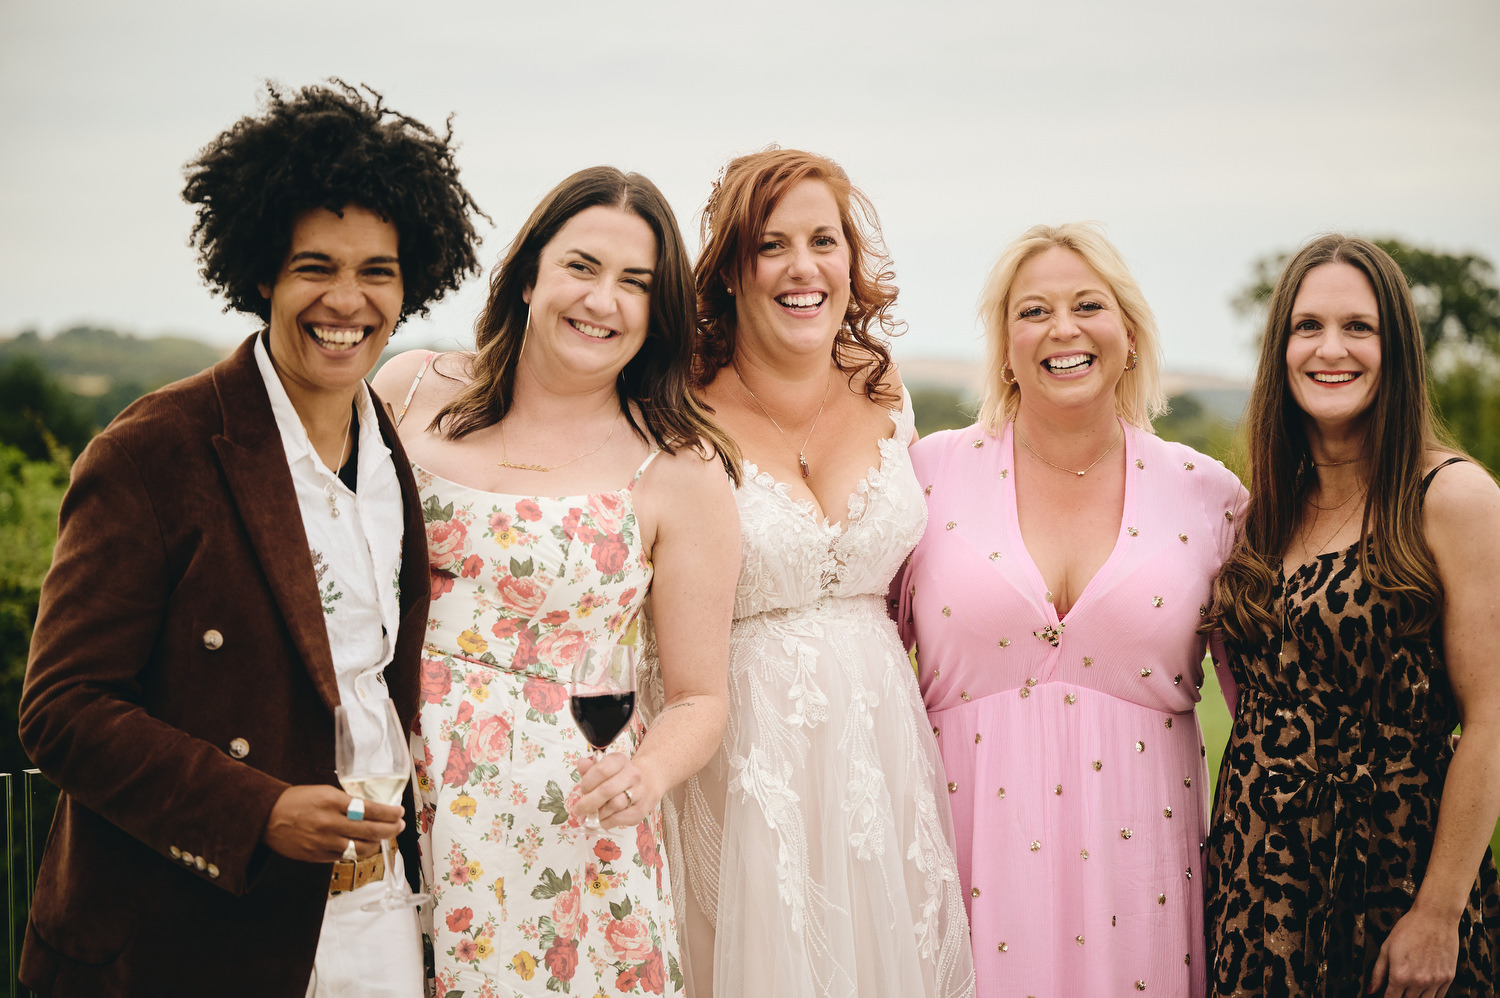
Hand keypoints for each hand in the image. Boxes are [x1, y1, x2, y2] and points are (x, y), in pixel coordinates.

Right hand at [261, 785, 403, 862]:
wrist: (267, 818)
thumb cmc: (296, 801)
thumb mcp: (324, 792)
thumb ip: (346, 801)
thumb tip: (371, 809)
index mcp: (332, 802)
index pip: (369, 809)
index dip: (388, 813)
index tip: (399, 812)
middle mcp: (329, 823)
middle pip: (370, 830)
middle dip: (390, 828)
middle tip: (399, 825)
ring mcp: (324, 842)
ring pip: (361, 848)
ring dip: (377, 842)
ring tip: (384, 836)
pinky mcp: (318, 856)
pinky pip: (345, 856)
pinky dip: (357, 850)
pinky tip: (364, 844)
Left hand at [576, 753, 655, 829]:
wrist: (646, 784)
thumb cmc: (618, 777)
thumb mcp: (604, 767)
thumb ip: (590, 768)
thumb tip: (582, 764)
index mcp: (620, 761)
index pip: (602, 770)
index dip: (588, 782)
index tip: (583, 790)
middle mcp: (633, 775)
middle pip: (606, 790)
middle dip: (588, 803)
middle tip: (579, 809)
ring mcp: (639, 792)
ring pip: (613, 805)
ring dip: (599, 813)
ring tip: (593, 813)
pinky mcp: (640, 810)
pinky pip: (619, 819)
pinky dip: (606, 822)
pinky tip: (603, 819)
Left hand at [1367, 905, 1458, 997]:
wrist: (1435, 918)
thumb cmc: (1409, 929)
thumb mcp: (1386, 948)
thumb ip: (1378, 972)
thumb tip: (1370, 990)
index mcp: (1400, 975)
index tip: (1385, 996)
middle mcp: (1419, 981)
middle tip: (1397, 991)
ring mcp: (1435, 981)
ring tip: (1409, 991)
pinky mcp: (1448, 978)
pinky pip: (1439, 997)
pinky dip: (1431, 996)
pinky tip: (1424, 991)